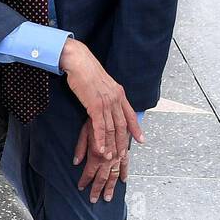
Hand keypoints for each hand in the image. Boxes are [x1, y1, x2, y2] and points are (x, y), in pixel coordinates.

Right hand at [61, 39, 142, 201]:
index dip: (136, 128)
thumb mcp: (102, 84)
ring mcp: (107, 102)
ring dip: (112, 145)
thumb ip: (106, 94)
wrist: (78, 61)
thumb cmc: (86, 71)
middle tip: (124, 156)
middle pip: (122, 125)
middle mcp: (116, 98)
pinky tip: (101, 150)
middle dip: (123, 142)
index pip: (130, 114)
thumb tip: (106, 100)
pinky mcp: (95, 105)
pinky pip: (100, 126)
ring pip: (112, 128)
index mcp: (119, 93)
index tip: (141, 139)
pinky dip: (101, 140)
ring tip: (112, 158)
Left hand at [74, 119, 133, 201]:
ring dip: (111, 187)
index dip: (85, 181)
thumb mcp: (84, 132)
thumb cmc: (95, 119)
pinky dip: (124, 172)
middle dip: (97, 189)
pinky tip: (123, 180)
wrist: (111, 109)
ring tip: (108, 197)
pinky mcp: (125, 150)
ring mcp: (118, 155)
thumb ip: (80, 148)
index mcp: (97, 153)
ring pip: (114, 174)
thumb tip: (75, 162)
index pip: (89, 172)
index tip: (81, 188)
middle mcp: (108, 157)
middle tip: (94, 200)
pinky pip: (126, 164)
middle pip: (102, 177)